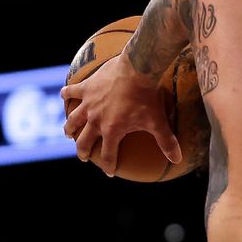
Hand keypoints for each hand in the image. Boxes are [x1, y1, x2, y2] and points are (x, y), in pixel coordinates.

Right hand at [62, 53, 182, 176]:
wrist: (138, 68)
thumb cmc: (148, 96)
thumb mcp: (158, 121)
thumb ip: (167, 141)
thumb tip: (177, 158)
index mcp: (112, 130)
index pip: (109, 154)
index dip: (109, 165)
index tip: (110, 172)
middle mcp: (96, 119)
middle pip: (84, 140)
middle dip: (83, 151)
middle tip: (84, 156)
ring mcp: (89, 103)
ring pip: (73, 119)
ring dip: (70, 127)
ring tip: (68, 133)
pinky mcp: (87, 87)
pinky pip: (72, 91)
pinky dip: (67, 94)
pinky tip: (64, 95)